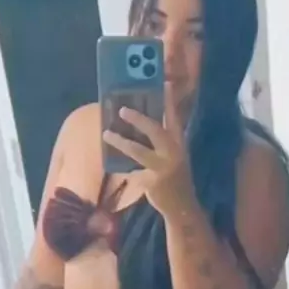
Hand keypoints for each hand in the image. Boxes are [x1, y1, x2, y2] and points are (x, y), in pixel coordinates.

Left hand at [102, 90, 193, 214]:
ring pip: (138, 151)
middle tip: (122, 110)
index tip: (165, 83)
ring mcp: (163, 167)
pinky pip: (132, 170)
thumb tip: (138, 127)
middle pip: (155, 130)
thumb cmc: (174, 178)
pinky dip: (122, 166)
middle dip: (138, 119)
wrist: (181, 206)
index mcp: (179, 143)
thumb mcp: (174, 157)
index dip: (170, 100)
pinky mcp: (152, 181)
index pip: (174, 118)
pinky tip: (112, 162)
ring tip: (106, 134)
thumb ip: (161, 143)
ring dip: (121, 141)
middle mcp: (173, 152)